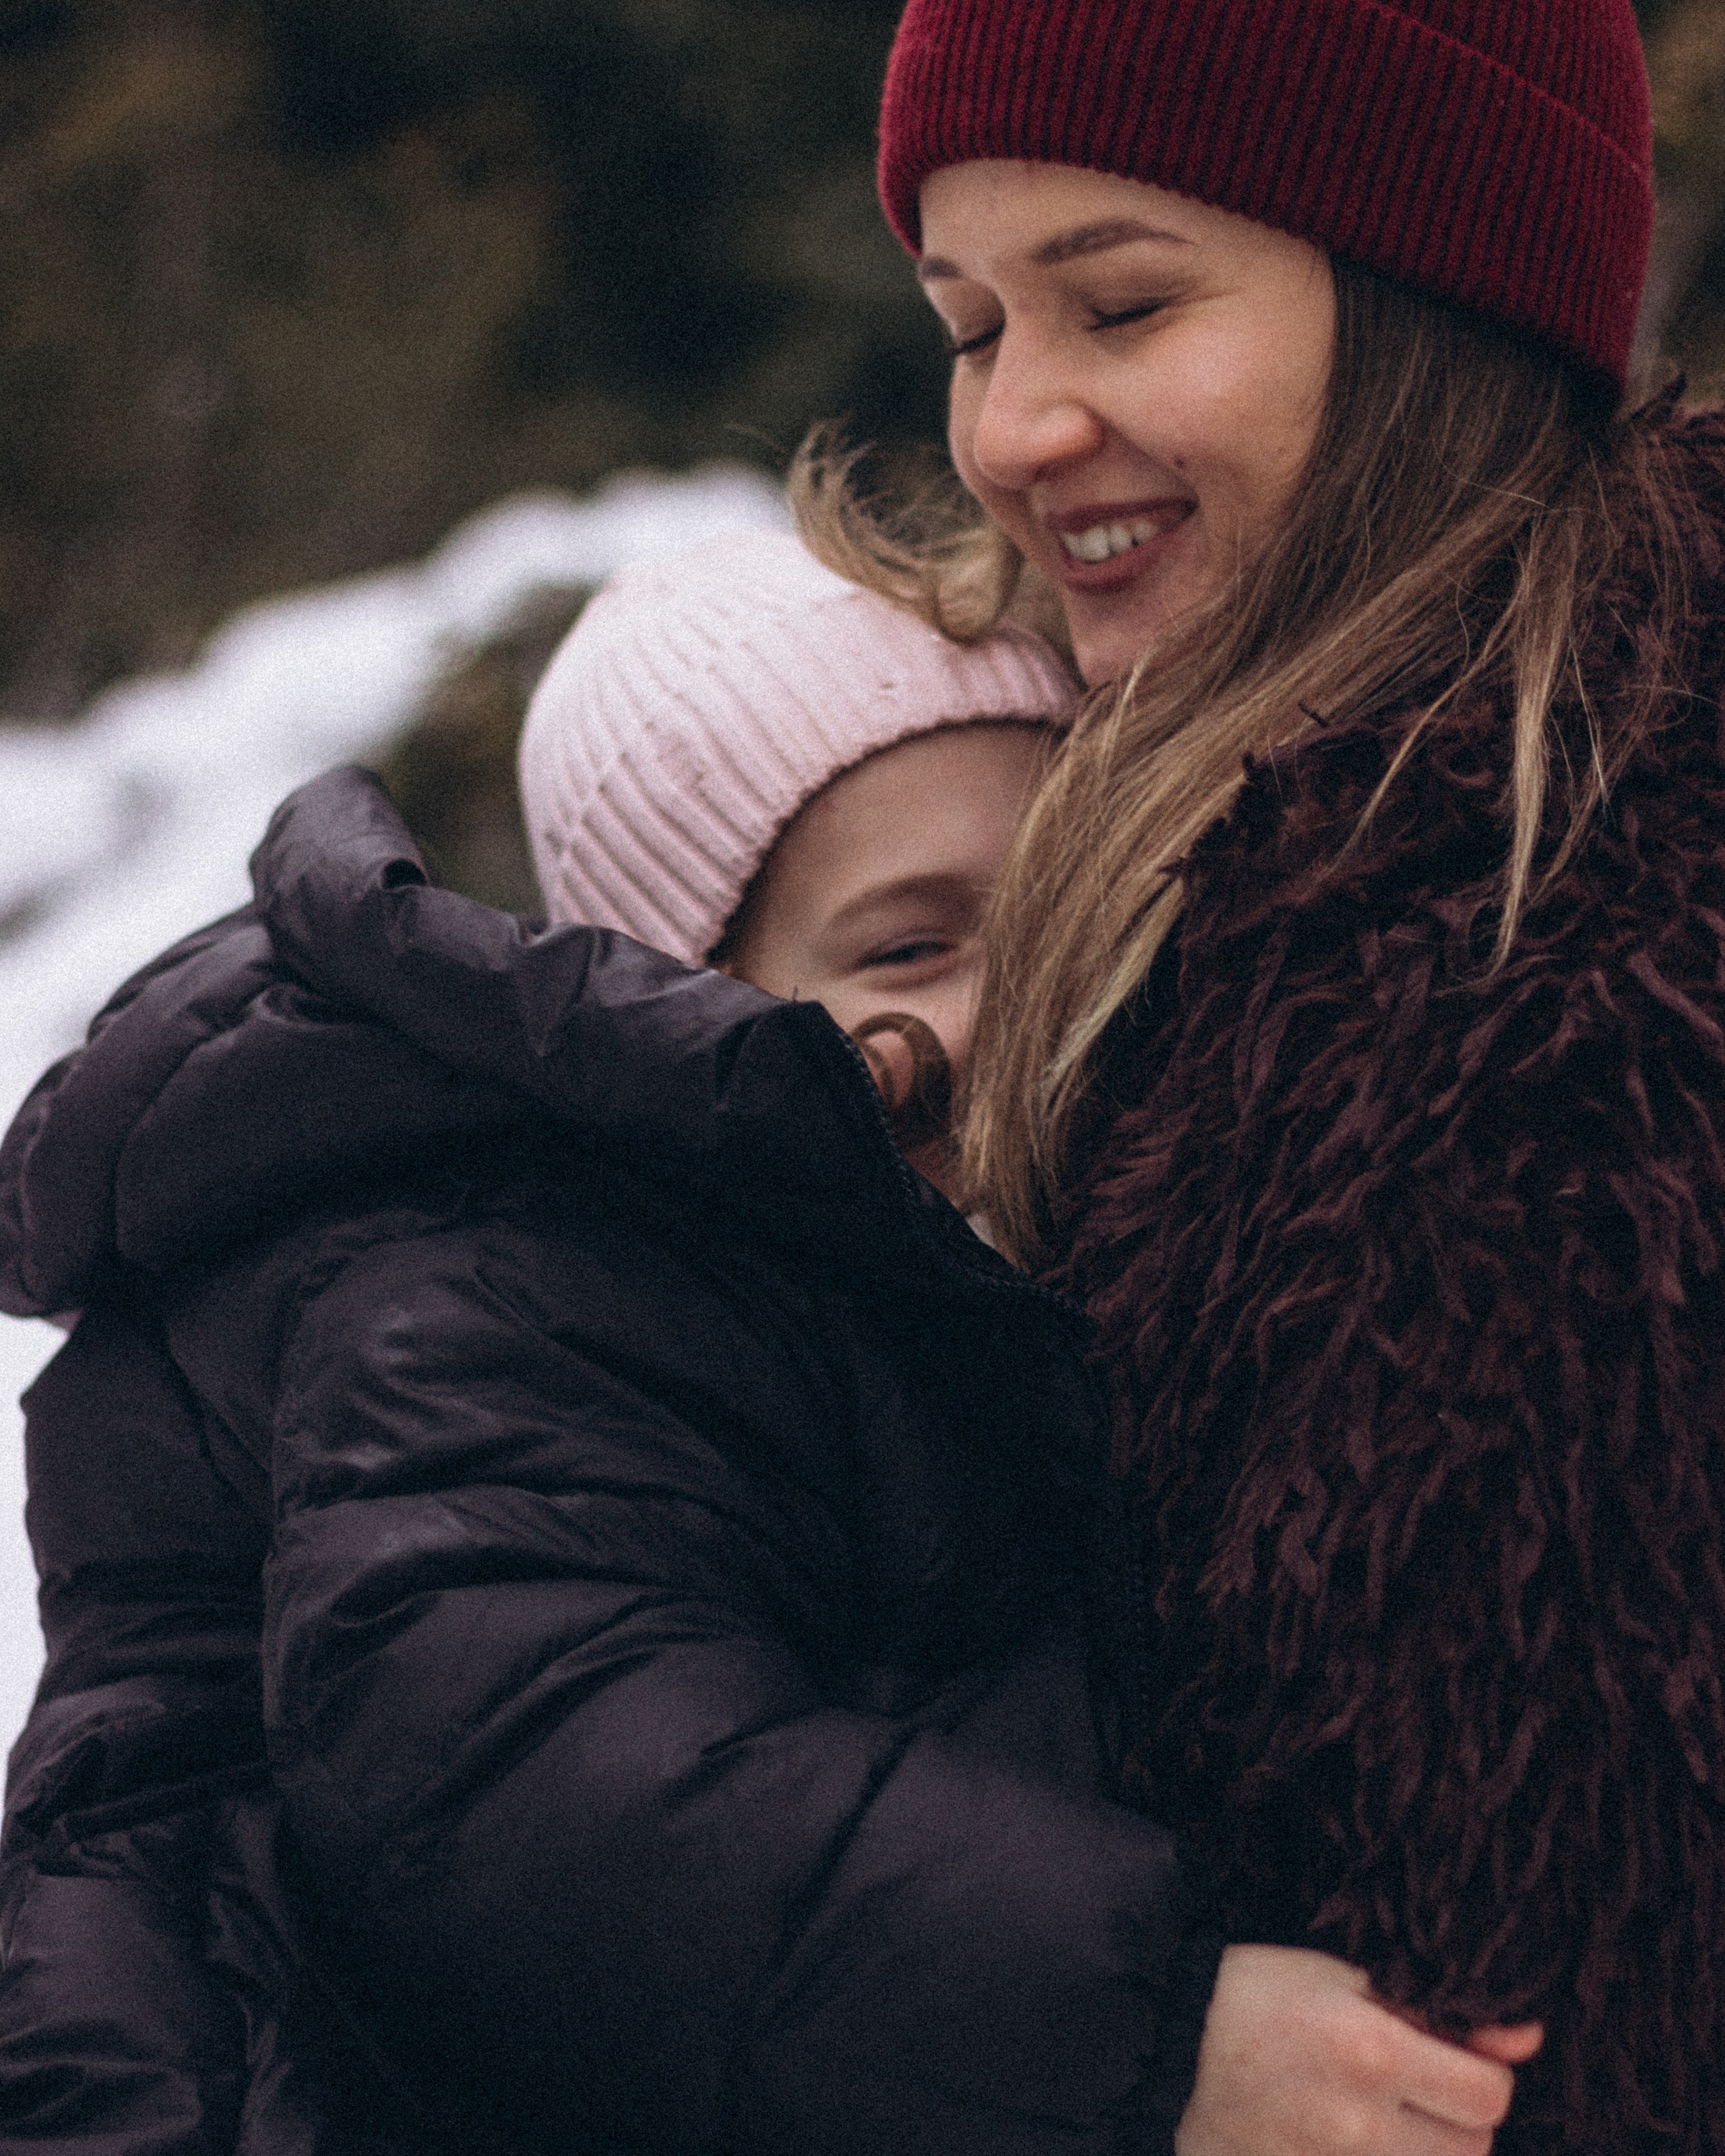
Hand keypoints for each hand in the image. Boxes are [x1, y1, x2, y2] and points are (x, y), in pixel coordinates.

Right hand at [1175, 1945, 1542, 2155]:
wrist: (1171, 2051)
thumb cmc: (1259, 1997)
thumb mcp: (1345, 1978)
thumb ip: (1439, 2011)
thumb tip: (1531, 2035)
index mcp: (1370, 2049)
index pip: (1488, 2094)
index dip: (1483, 2073)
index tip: (1455, 2057)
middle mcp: (1359, 2123)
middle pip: (1473, 2149)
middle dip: (1459, 2118)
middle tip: (1417, 2086)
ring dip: (1431, 2152)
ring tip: (1389, 2117)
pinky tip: (1366, 2139)